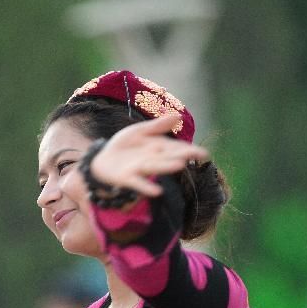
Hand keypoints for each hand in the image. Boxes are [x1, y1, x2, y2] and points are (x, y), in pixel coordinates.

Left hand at [89, 113, 209, 196]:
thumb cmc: (124, 145)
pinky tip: (156, 191)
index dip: (189, 150)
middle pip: (168, 157)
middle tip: (198, 155)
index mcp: (157, 147)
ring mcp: (139, 169)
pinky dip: (146, 187)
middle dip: (182, 156)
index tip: (203, 153)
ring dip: (166, 167)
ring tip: (180, 165)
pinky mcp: (126, 178)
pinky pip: (137, 183)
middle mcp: (152, 159)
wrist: (103, 158)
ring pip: (155, 167)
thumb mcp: (139, 131)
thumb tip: (178, 116)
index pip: (175, 148)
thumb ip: (157, 126)